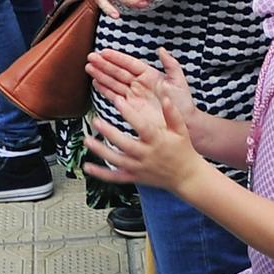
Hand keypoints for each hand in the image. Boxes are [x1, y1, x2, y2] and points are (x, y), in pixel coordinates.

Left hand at [82, 80, 204, 193]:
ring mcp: (139, 168)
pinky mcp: (134, 177)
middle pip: (124, 144)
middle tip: (96, 120)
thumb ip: (172, 114)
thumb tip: (165, 97)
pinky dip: (100, 173)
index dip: (129, 113)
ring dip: (100, 151)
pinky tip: (87, 166)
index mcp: (158, 141)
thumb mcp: (181, 130)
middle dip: (109, 132)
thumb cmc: (184, 150)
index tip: (118, 101)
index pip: (141, 126)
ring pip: (115, 160)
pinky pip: (114, 177)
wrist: (186, 176)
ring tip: (87, 140)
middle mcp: (146, 155)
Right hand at [88, 48, 200, 135]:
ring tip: (89, 68)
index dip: (117, 58)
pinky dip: (104, 90)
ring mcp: (133, 95)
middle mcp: (139, 84)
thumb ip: (170, 64)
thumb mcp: (178, 81)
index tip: (104, 52)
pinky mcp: (129, 107)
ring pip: (113, 82)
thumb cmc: (182, 102)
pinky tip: (96, 83)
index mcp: (150, 75)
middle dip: (104, 65)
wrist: (182, 124)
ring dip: (101, 75)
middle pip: (118, 72)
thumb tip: (161, 49)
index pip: (130, 64)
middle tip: (90, 57)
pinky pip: (114, 96)